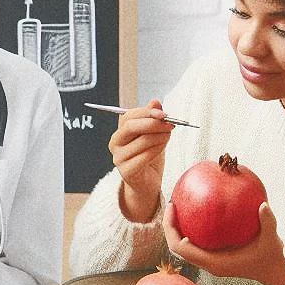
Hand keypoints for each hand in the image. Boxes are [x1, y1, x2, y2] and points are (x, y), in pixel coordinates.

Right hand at [108, 99, 172, 222]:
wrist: (147, 184)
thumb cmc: (149, 157)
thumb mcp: (153, 135)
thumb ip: (152, 118)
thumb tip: (155, 101)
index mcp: (120, 132)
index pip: (128, 116)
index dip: (146, 112)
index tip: (164, 114)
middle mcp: (115, 144)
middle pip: (132, 127)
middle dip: (153, 123)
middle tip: (170, 124)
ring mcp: (119, 158)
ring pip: (142, 141)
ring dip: (160, 137)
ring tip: (169, 136)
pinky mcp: (127, 171)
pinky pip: (145, 156)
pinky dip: (157, 150)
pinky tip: (162, 149)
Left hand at [165, 200, 284, 284]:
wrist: (275, 273)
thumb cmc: (272, 258)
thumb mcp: (271, 240)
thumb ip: (267, 222)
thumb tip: (262, 204)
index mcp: (216, 263)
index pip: (182, 249)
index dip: (171, 229)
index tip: (173, 209)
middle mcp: (209, 265)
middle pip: (177, 248)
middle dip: (169, 227)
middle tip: (172, 205)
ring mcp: (210, 263)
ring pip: (184, 249)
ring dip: (177, 230)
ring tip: (177, 208)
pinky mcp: (214, 259)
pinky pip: (194, 246)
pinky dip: (189, 232)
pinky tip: (194, 214)